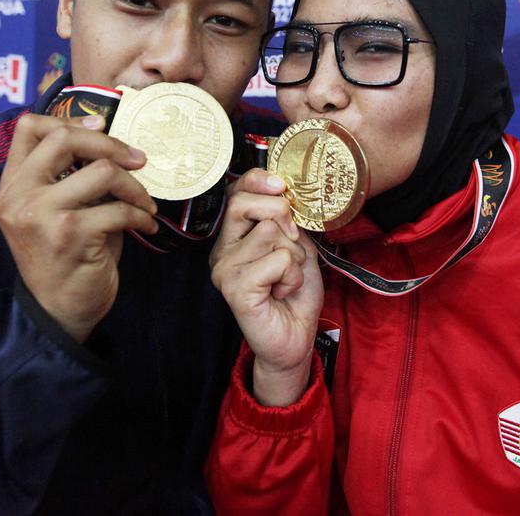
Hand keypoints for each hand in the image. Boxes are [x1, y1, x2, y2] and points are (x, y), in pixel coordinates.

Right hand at [0, 114, 157, 342]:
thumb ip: (67, 178)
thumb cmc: (63, 259)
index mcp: (12, 185)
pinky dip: (140, 215)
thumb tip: (109, 141)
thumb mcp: (54, 212)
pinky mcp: (70, 235)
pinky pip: (118, 209)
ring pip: (101, 172)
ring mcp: (41, 214)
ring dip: (134, 186)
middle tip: (138, 160)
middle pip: (64, 138)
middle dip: (110, 144)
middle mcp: (19, 196)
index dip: (69, 119)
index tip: (101, 126)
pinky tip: (145, 226)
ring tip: (145, 203)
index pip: (28, 128)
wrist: (57, 313)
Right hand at [210, 169, 323, 405]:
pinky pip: (277, 260)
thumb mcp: (297, 247)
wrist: (295, 339)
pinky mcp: (236, 289)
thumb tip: (287, 193)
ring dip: (294, 255)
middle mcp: (222, 251)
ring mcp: (225, 269)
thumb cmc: (295, 294)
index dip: (257, 180)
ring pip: (270, 233)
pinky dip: (292, 275)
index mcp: (233, 237)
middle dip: (280, 212)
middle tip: (293, 239)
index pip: (234, 192)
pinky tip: (283, 291)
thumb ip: (287, 221)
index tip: (281, 186)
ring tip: (288, 277)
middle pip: (243, 203)